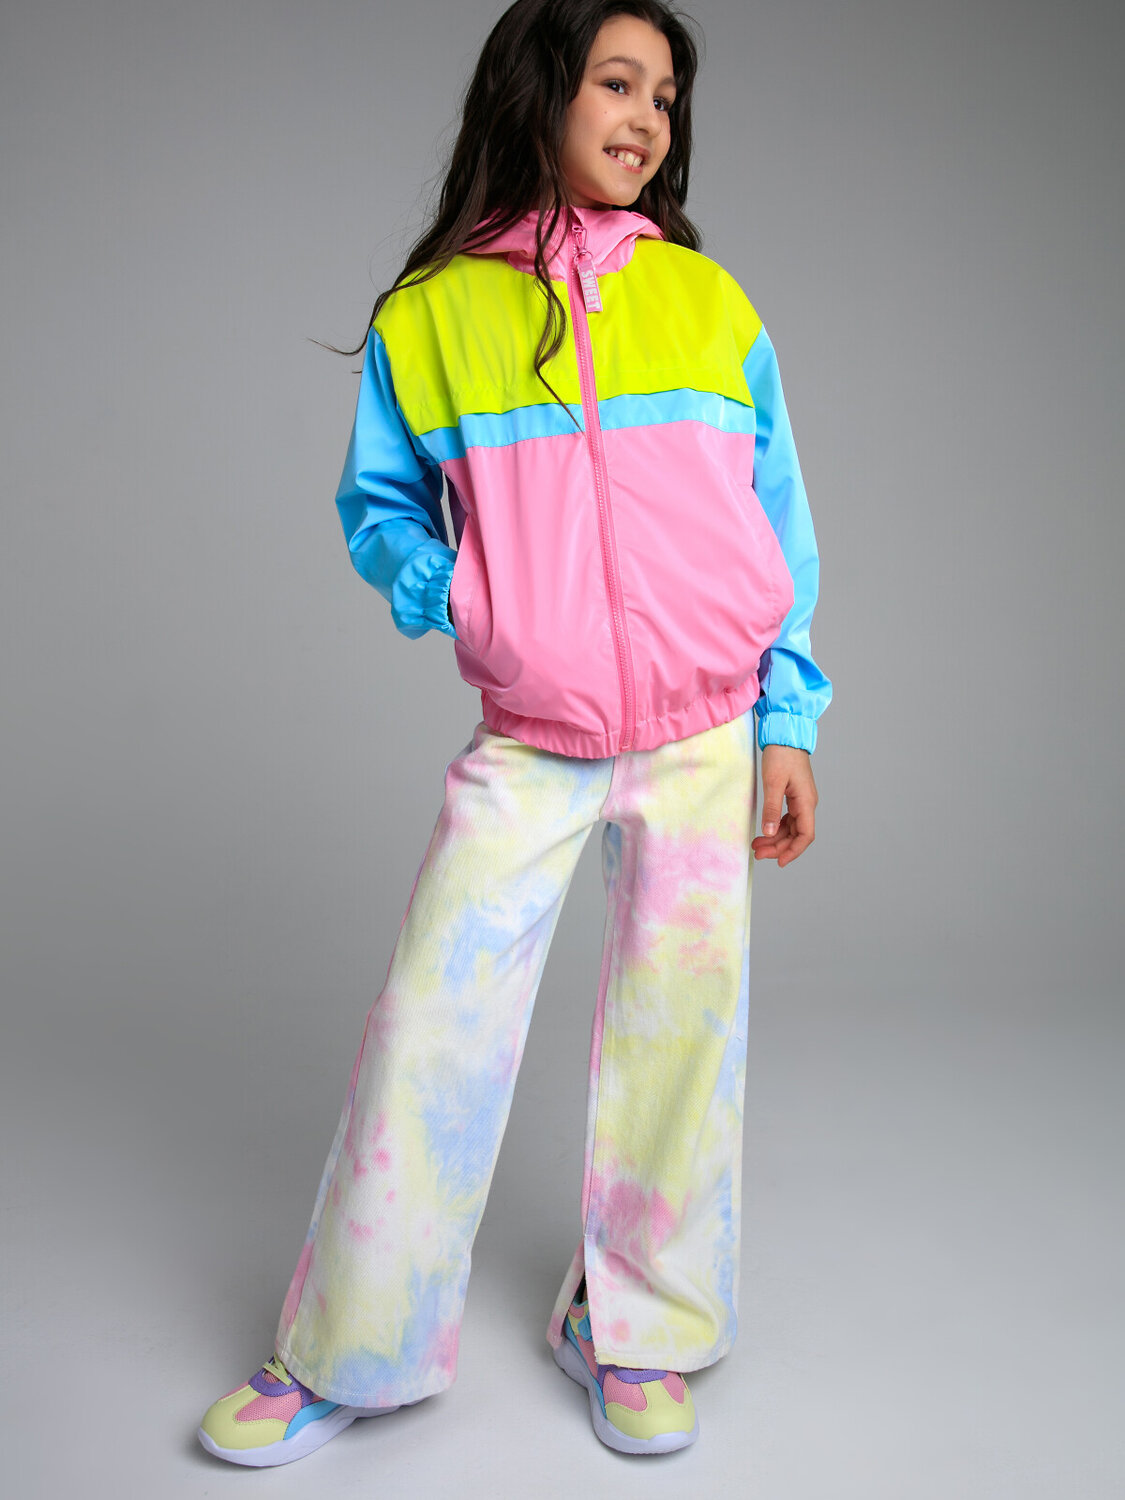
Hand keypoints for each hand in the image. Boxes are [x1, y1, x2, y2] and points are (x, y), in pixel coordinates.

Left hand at [751, 745, 817, 866]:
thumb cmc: (781, 755)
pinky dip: (775, 827)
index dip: (794, 851)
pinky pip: (787, 818)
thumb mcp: (773, 783)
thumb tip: (769, 832)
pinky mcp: (793, 796)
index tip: (779, 862)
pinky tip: (763, 832)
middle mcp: (807, 803)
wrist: (785, 735)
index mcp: (806, 802)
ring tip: (757, 845)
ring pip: (790, 828)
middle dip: (779, 847)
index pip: (806, 835)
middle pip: (796, 834)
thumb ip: (771, 809)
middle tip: (758, 853)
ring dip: (776, 838)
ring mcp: (801, 800)